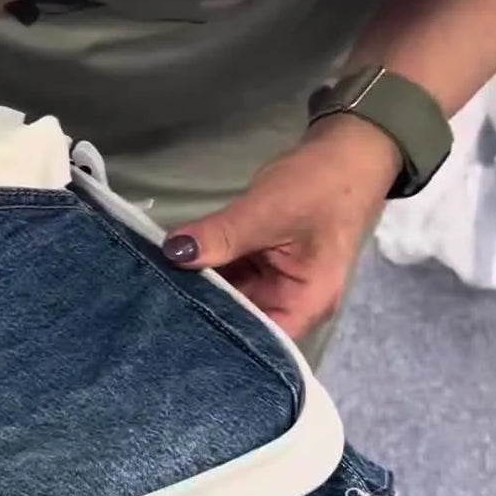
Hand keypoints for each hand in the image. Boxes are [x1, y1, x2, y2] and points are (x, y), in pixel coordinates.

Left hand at [159, 114, 401, 340]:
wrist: (346, 153)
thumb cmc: (321, 187)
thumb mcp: (267, 211)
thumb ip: (221, 235)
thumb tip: (174, 252)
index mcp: (304, 304)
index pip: (258, 342)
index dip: (217, 341)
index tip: (173, 330)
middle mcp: (289, 304)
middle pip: (238, 323)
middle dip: (198, 314)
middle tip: (148, 309)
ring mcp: (272, 285)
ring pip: (227, 299)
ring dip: (195, 291)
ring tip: (152, 293)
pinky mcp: (259, 266)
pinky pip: (227, 277)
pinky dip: (203, 272)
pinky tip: (168, 273)